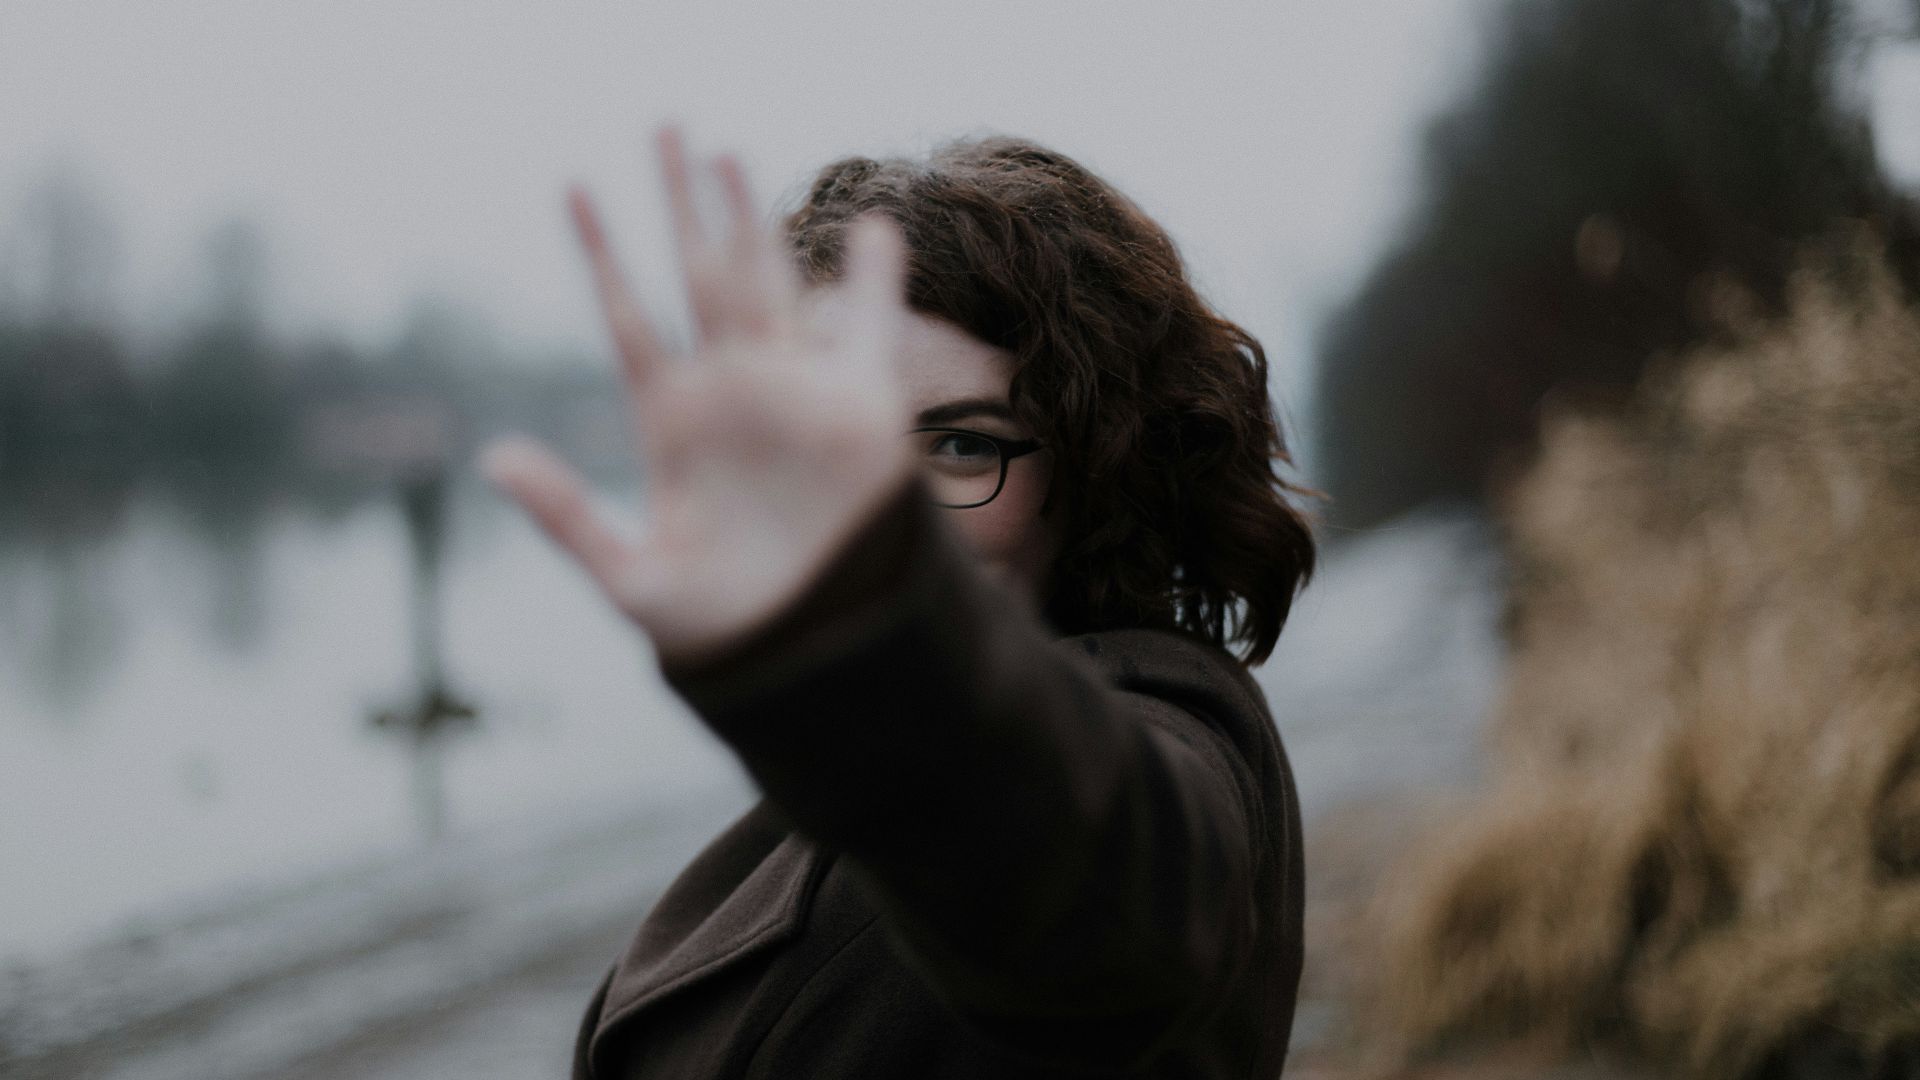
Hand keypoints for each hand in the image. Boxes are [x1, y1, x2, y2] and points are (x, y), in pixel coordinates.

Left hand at [482, 127, 914, 668]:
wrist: (815, 658)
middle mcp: (731, 392)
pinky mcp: (861, 411)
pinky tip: (872, 229)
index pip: (630, 316)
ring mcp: (795, 394)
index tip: (573, 188)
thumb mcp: (632, 581)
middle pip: (698, 273)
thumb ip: (567, 518)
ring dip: (751, 216)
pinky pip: (867, 330)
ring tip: (728, 152)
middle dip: (679, 203)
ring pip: (769, 281)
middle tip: (663, 125)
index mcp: (672, 421)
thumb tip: (492, 456)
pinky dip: (874, 280)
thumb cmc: (721, 631)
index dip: (602, 253)